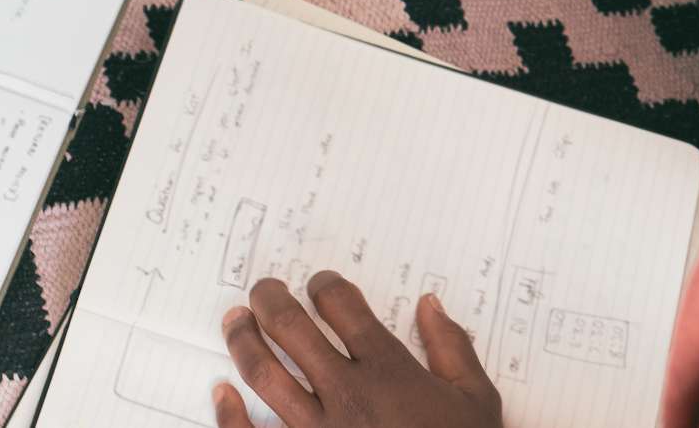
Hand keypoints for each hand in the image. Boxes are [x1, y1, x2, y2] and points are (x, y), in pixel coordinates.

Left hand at [216, 274, 500, 427]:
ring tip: (237, 322)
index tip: (319, 285)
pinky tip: (222, 394)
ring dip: (244, 340)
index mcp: (389, 371)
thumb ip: (453, 348)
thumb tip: (430, 304)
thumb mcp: (475, 401)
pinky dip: (229, 415)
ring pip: (264, 373)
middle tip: (264, 290)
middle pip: (292, 327)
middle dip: (271, 299)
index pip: (343, 306)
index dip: (326, 286)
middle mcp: (348, 394)